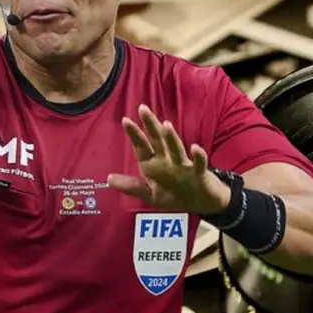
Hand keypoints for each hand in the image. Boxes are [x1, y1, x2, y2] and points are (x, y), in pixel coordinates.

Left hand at [107, 105, 229, 213]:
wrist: (203, 202)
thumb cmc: (176, 196)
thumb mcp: (151, 195)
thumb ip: (132, 187)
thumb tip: (109, 179)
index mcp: (156, 165)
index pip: (143, 148)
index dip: (135, 135)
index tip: (125, 120)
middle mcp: (169, 161)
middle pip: (158, 141)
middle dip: (151, 126)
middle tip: (143, 109)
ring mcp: (184, 166)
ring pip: (176, 150)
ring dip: (172, 139)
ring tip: (165, 125)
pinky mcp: (199, 174)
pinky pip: (199, 164)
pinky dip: (198, 157)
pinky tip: (195, 148)